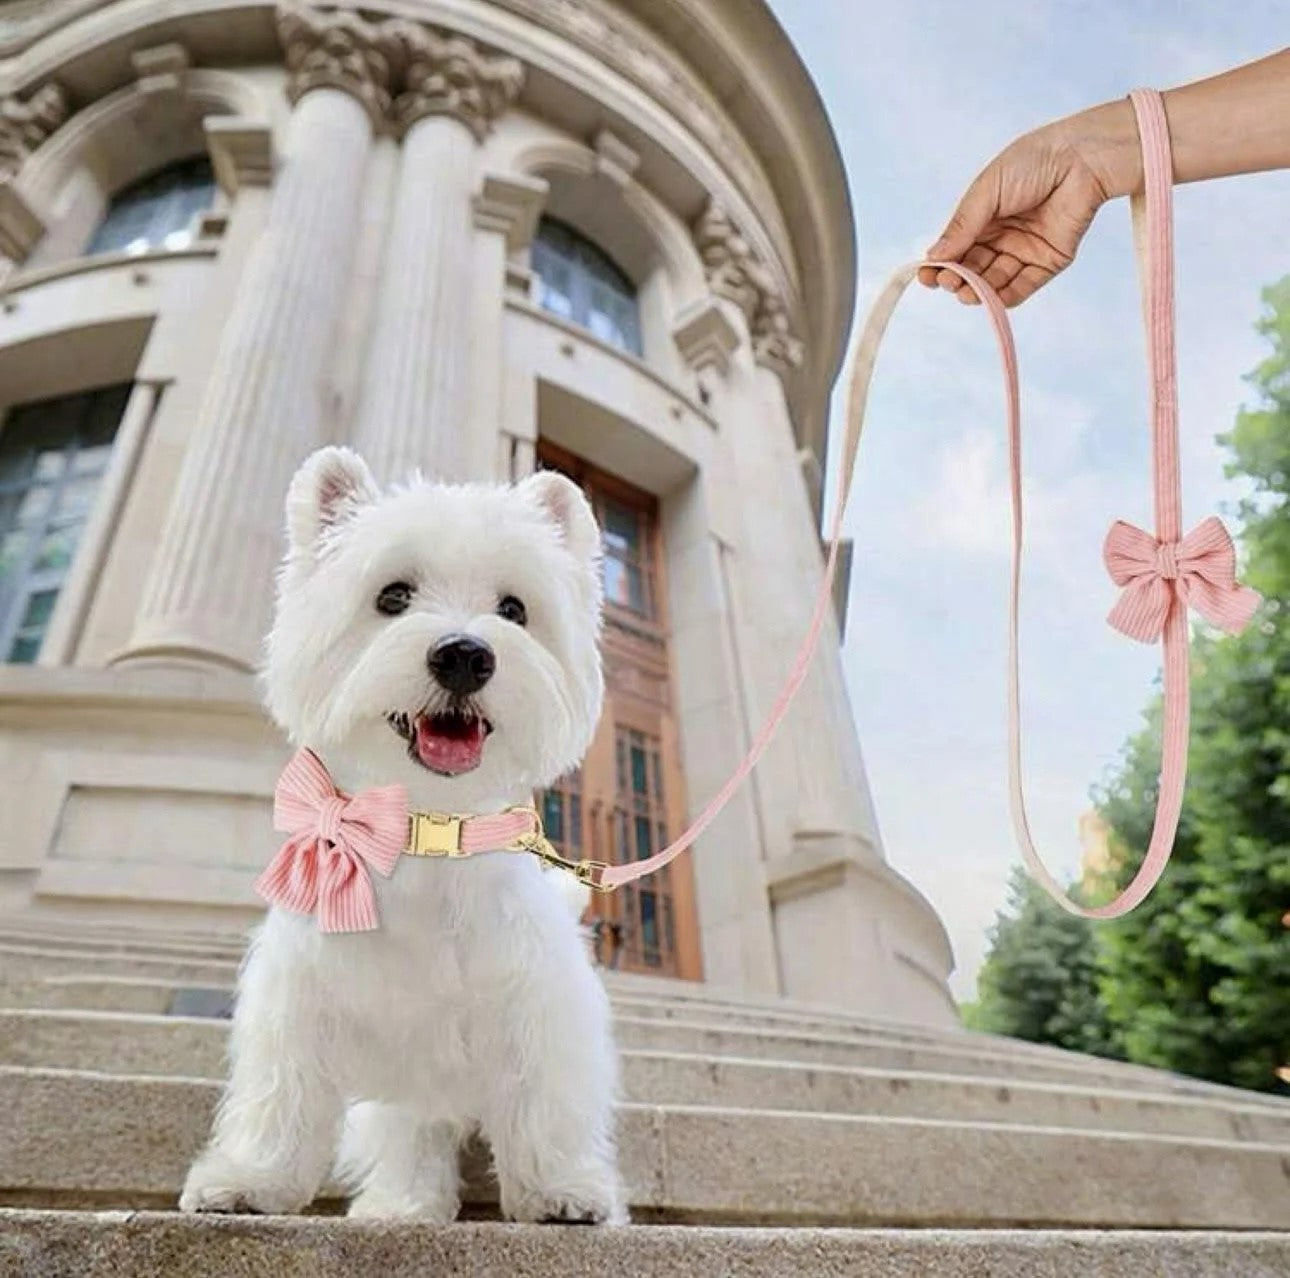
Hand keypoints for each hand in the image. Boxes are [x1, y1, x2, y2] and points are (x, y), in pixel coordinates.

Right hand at [919, 100, 1140, 306]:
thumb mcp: (987, 191)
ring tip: (965, 291)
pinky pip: (1022, 287)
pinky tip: (989, 299)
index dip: (941, 264)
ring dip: (977, 291)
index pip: (956, 248)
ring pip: (994, 282)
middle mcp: (1002, 237)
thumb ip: (962, 225)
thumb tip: (933, 256)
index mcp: (984, 217)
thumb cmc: (1034, 162)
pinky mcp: (1048, 262)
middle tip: (947, 281)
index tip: (926, 276)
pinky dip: (1004, 297)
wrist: (1083, 157)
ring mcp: (1024, 251)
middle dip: (958, 279)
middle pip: (973, 269)